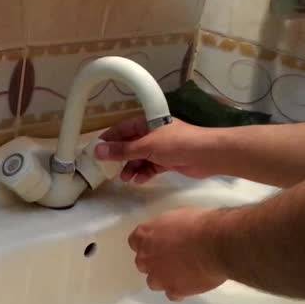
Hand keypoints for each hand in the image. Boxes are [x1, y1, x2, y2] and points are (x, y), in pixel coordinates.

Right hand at [95, 117, 217, 183]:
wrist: (208, 155)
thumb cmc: (177, 144)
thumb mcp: (146, 146)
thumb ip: (122, 150)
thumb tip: (97, 151)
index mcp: (147, 123)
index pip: (123, 129)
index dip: (109, 139)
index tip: (96, 151)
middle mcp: (153, 134)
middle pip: (130, 145)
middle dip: (120, 157)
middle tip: (108, 169)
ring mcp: (161, 148)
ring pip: (140, 158)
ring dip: (131, 167)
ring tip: (125, 179)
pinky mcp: (168, 161)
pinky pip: (151, 167)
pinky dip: (144, 173)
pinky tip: (139, 180)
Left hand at [129, 207, 227, 300]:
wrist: (216, 244)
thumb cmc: (200, 224)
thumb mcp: (179, 216)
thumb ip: (168, 228)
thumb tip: (172, 232)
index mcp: (146, 235)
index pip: (135, 241)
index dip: (148, 243)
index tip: (158, 243)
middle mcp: (146, 257)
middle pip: (143, 263)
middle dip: (155, 262)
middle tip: (173, 258)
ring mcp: (158, 276)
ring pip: (154, 281)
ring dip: (165, 278)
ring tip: (183, 273)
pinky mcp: (174, 290)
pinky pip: (173, 294)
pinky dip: (181, 290)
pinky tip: (192, 283)